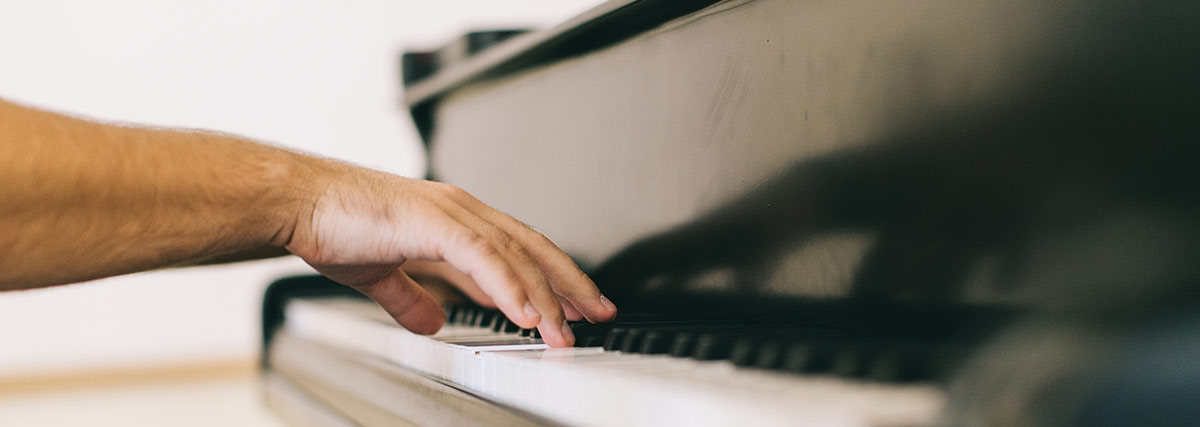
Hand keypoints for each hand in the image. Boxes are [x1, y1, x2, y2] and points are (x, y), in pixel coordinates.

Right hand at [284, 166, 615, 346]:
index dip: (551, 277)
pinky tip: (527, 314)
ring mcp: (450, 213)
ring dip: (544, 296)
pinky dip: (510, 285)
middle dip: (568, 283)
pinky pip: (483, 257)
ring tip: (565, 331)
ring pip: (515, 255)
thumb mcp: (381, 274)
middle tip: (599, 314)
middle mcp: (462, 210)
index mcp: (454, 219)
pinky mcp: (432, 221)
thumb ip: (412, 297)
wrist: (297, 201)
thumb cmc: (334, 225)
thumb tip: (435, 323)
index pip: (519, 249)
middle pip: (532, 248)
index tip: (575, 305)